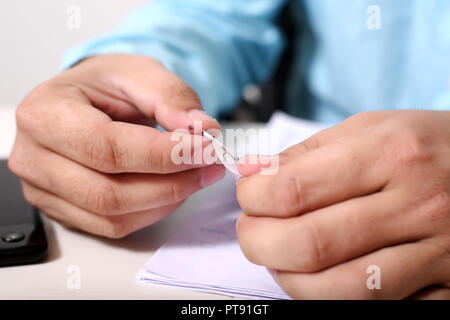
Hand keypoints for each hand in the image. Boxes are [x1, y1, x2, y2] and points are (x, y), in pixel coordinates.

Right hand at [8, 54, 224, 237]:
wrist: (85, 100)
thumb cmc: (105, 85)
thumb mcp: (139, 73)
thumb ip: (171, 97)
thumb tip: (203, 129)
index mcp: (46, 113)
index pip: (106, 147)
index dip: (162, 155)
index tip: (205, 149)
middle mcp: (34, 157)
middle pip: (108, 191)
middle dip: (170, 183)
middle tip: (209, 166)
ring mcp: (44, 190)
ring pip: (112, 215)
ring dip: (165, 200)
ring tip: (197, 175)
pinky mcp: (63, 210)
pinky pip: (112, 226)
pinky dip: (151, 212)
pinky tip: (173, 189)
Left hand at [236, 110, 449, 298]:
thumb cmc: (424, 145)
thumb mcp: (370, 128)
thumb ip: (306, 153)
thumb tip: (251, 172)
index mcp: (390, 154)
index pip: (293, 189)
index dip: (254, 197)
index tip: (248, 195)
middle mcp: (416, 204)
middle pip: (309, 244)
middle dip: (259, 242)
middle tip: (250, 230)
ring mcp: (435, 252)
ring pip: (340, 287)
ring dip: (289, 278)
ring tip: (277, 257)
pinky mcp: (444, 286)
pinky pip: (375, 306)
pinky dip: (330, 297)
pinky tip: (316, 276)